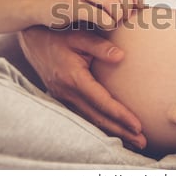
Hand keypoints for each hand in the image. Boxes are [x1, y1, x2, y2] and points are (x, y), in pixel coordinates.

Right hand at [18, 26, 146, 149]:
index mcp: (73, 79)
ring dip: (112, 132)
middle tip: (142, 142)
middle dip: (121, 132)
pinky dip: (99, 125)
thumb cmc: (59, 34)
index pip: (102, 102)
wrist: (33, 39)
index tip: (138, 125)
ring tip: (133, 141)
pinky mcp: (62, 98)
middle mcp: (67, 92)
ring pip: (90, 120)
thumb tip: (122, 56)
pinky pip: (83, 116)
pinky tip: (112, 130)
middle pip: (98, 118)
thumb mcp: (80, 35)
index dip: (120, 115)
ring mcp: (63, 97)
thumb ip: (100, 46)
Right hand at [38, 0, 143, 29]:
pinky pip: (100, 15)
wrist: (40, 5)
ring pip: (111, 1)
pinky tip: (107, 25)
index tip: (139, 3)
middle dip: (128, 5)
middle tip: (128, 16)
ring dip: (119, 15)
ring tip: (117, 21)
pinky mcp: (70, 4)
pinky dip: (109, 23)